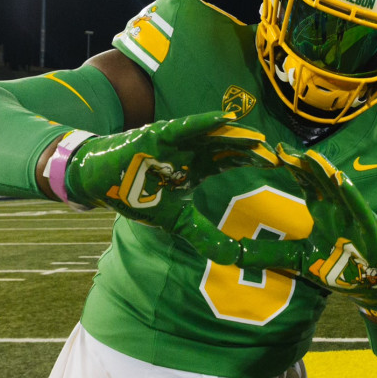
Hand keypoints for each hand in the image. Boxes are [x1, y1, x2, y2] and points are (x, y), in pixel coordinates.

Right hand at [65, 111, 279, 261]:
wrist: (98, 181)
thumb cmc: (136, 195)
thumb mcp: (177, 220)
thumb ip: (203, 235)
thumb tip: (230, 257)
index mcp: (197, 168)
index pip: (231, 162)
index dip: (252, 162)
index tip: (278, 166)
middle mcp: (191, 151)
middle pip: (228, 147)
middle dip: (251, 150)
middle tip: (277, 154)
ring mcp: (176, 141)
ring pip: (212, 135)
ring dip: (235, 136)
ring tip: (258, 138)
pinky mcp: (158, 135)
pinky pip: (185, 127)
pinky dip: (204, 123)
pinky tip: (226, 120)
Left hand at [236, 144, 376, 315]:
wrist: (373, 285)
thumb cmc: (339, 267)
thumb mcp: (298, 259)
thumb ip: (270, 254)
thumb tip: (235, 253)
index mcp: (322, 210)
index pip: (305, 182)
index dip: (291, 168)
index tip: (274, 153)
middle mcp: (338, 206)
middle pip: (319, 179)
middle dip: (302, 164)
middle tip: (283, 149)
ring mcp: (354, 215)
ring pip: (338, 187)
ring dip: (324, 171)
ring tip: (309, 156)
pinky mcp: (369, 227)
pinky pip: (359, 208)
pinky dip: (350, 194)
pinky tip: (341, 179)